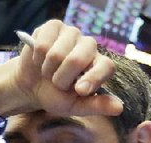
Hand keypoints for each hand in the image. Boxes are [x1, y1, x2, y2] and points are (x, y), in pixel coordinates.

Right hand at [0, 19, 122, 117]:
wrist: (31, 87)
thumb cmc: (57, 96)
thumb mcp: (76, 106)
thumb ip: (97, 106)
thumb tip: (119, 108)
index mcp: (99, 64)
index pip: (106, 65)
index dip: (93, 78)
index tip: (79, 91)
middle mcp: (89, 46)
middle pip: (77, 59)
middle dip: (62, 78)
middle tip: (58, 83)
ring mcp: (72, 33)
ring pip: (57, 54)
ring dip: (48, 70)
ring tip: (48, 72)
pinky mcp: (53, 26)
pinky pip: (43, 44)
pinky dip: (37, 58)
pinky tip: (39, 60)